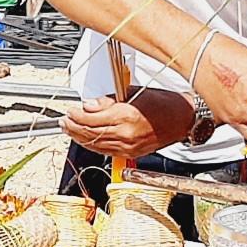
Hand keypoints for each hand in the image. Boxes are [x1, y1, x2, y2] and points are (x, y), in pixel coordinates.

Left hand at [63, 89, 193, 158]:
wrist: (182, 119)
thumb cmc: (163, 104)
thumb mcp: (132, 92)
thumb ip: (107, 101)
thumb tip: (88, 105)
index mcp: (125, 116)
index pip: (91, 119)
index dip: (76, 115)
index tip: (70, 110)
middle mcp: (125, 134)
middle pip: (90, 133)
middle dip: (73, 127)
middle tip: (64, 121)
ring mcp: (128, 146)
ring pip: (95, 145)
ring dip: (79, 137)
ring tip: (69, 130)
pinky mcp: (130, 153)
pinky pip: (105, 151)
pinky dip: (92, 145)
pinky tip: (86, 139)